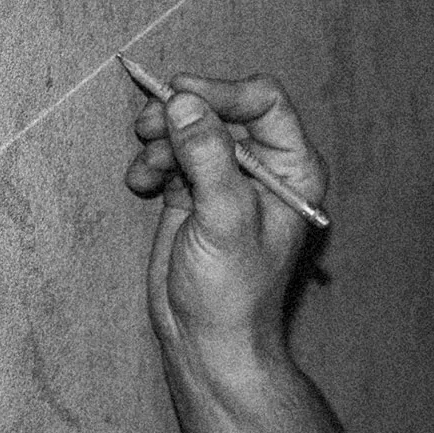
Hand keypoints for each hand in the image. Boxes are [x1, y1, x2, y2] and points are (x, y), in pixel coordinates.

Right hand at [126, 71, 329, 351]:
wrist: (207, 341)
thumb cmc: (233, 290)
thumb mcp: (224, 219)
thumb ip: (208, 158)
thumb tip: (184, 102)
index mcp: (293, 168)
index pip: (264, 102)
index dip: (221, 91)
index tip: (179, 95)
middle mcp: (263, 167)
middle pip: (221, 108)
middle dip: (182, 113)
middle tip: (148, 126)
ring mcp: (226, 178)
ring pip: (190, 128)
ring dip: (160, 139)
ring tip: (145, 170)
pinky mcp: (194, 192)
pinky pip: (170, 155)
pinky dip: (151, 162)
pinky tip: (140, 183)